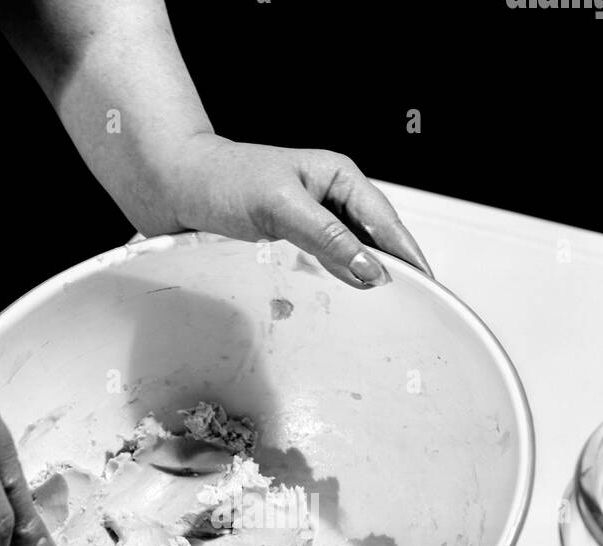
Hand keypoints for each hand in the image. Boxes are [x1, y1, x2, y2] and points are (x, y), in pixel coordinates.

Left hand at [165, 135, 432, 288]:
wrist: (174, 187)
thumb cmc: (221, 180)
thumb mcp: (280, 206)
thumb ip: (327, 238)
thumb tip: (368, 268)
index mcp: (337, 176)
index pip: (386, 221)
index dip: (408, 254)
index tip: (428, 284)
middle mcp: (329, 198)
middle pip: (373, 240)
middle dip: (392, 270)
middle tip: (415, 308)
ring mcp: (311, 221)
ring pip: (350, 256)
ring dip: (363, 281)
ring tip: (386, 312)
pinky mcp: (291, 241)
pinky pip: (325, 266)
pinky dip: (336, 284)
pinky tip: (342, 301)